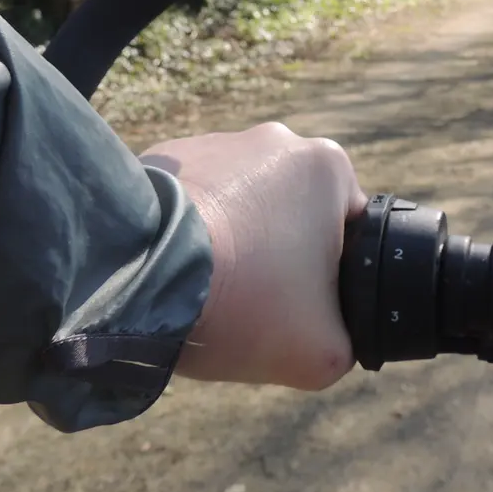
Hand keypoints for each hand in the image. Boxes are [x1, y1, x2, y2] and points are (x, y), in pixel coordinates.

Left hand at [141, 123, 365, 390]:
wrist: (141, 272)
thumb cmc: (245, 300)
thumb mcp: (324, 351)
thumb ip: (348, 340)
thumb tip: (330, 334)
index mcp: (328, 167)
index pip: (351, 230)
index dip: (333, 279)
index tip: (302, 308)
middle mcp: (276, 139)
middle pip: (294, 216)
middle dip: (279, 257)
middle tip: (254, 303)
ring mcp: (214, 142)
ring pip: (240, 207)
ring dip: (232, 242)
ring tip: (207, 290)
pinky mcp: (162, 156)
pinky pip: (191, 202)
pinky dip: (188, 234)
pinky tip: (174, 270)